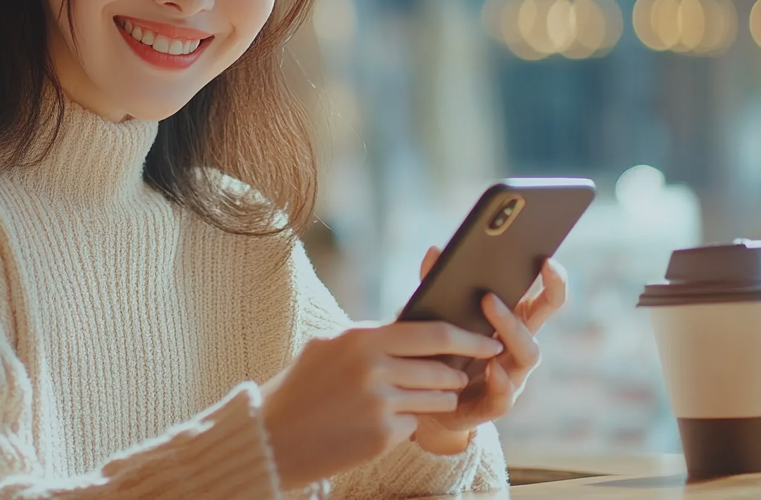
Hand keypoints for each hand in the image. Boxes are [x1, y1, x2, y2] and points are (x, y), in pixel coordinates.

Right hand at [259, 321, 503, 488]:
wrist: (273, 436)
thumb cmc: (301, 387)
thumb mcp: (330, 346)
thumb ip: (371, 336)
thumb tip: (411, 325)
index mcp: (362, 338)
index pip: (432, 333)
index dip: (466, 337)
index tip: (487, 341)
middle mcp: (373, 367)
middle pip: (441, 368)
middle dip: (457, 373)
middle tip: (460, 374)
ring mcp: (379, 403)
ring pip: (437, 398)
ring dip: (440, 399)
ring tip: (431, 397)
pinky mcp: (382, 436)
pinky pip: (415, 425)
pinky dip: (408, 423)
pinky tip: (388, 423)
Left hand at [409, 248, 568, 454]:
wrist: (425, 400)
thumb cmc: (439, 351)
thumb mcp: (437, 318)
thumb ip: (437, 287)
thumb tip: (434, 251)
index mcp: (510, 322)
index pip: (541, 299)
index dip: (552, 281)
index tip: (549, 259)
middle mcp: (517, 346)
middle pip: (543, 319)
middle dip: (550, 293)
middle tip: (533, 270)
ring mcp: (511, 376)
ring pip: (528, 353)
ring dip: (511, 328)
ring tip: (489, 304)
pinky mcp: (493, 405)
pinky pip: (505, 396)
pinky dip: (500, 383)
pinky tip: (491, 368)